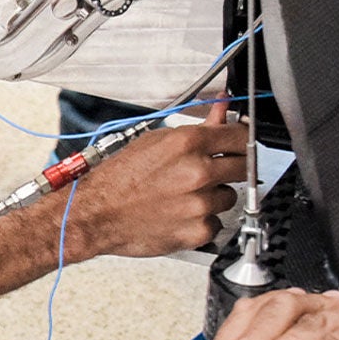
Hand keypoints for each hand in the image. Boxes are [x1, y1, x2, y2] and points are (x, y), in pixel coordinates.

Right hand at [64, 117, 248, 258]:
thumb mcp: (155, 142)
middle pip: (242, 167)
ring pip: (229, 197)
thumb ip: (197, 127)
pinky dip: (202, 220)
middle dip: (228, 169)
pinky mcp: (198, 230)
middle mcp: (197, 173)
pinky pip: (216, 223)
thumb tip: (221, 109)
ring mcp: (199, 203)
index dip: (240, 141)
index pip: (241, 137)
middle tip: (206, 174)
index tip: (238, 146)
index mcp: (188, 144)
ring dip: (213, 196)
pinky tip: (180, 214)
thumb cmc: (117, 180)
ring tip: (184, 196)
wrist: (96, 215)